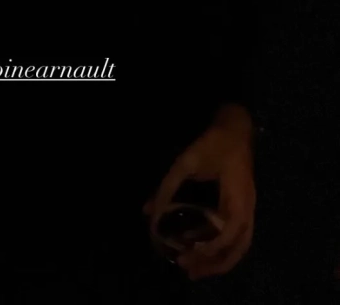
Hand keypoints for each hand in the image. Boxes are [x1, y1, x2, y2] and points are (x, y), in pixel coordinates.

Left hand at [144, 104, 254, 279]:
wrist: (236, 128)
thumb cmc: (213, 143)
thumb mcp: (187, 162)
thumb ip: (167, 186)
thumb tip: (148, 212)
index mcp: (238, 199)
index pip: (228, 234)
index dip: (209, 249)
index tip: (188, 255)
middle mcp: (248, 209)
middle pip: (237, 248)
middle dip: (214, 264)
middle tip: (188, 271)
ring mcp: (250, 209)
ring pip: (240, 246)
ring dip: (219, 260)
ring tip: (196, 269)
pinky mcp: (245, 207)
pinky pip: (239, 237)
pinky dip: (223, 249)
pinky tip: (205, 249)